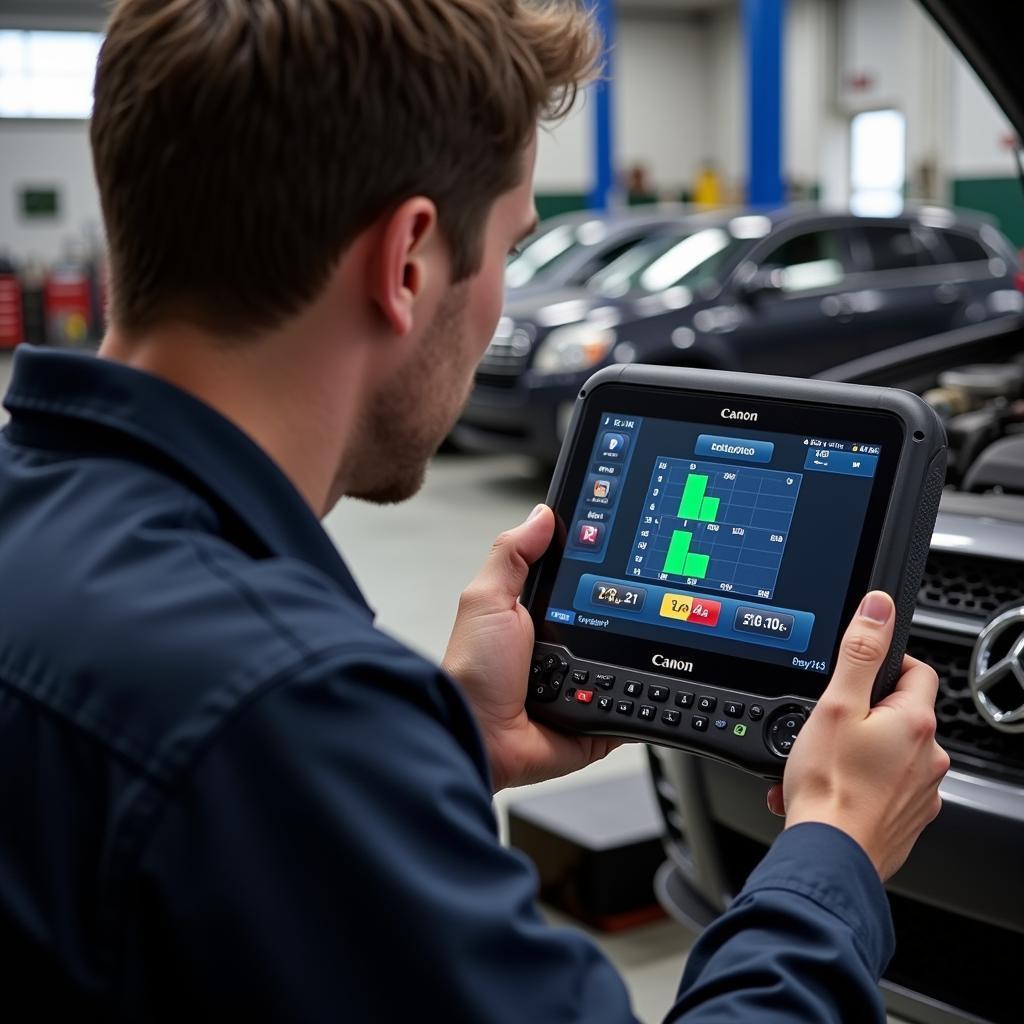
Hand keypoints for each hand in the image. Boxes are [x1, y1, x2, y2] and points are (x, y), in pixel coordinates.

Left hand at [443, 504, 622, 791]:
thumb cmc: (472, 674)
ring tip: (643, 643)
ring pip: (628, 665)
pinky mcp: (596, 723)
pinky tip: (651, 686)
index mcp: (537, 621)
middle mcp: (561, 654)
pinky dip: (642, 702)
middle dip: (632, 615)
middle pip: (613, 623)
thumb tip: (542, 514)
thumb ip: (512, 554)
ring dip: (636, 658)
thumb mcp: (487, 600)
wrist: (479, 738)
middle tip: (649, 598)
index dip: (603, 570)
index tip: (632, 550)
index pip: (580, 586)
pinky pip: (630, 710)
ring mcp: (580, 689)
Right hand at [767, 591, 949, 880]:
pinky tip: (824, 788)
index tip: (853, 675)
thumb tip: (879, 607)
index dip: (882, 664)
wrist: (829, 855)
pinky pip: (881, 787)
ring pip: (887, 753)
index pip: (914, 671)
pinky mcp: (905, 819)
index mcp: (916, 723)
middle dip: (860, 714)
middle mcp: (929, 757)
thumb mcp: (836, 704)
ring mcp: (920, 792)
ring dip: (853, 752)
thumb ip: (859, 652)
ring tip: (814, 762)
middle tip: (822, 724)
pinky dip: (854, 783)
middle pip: (897, 714)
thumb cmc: (830, 787)